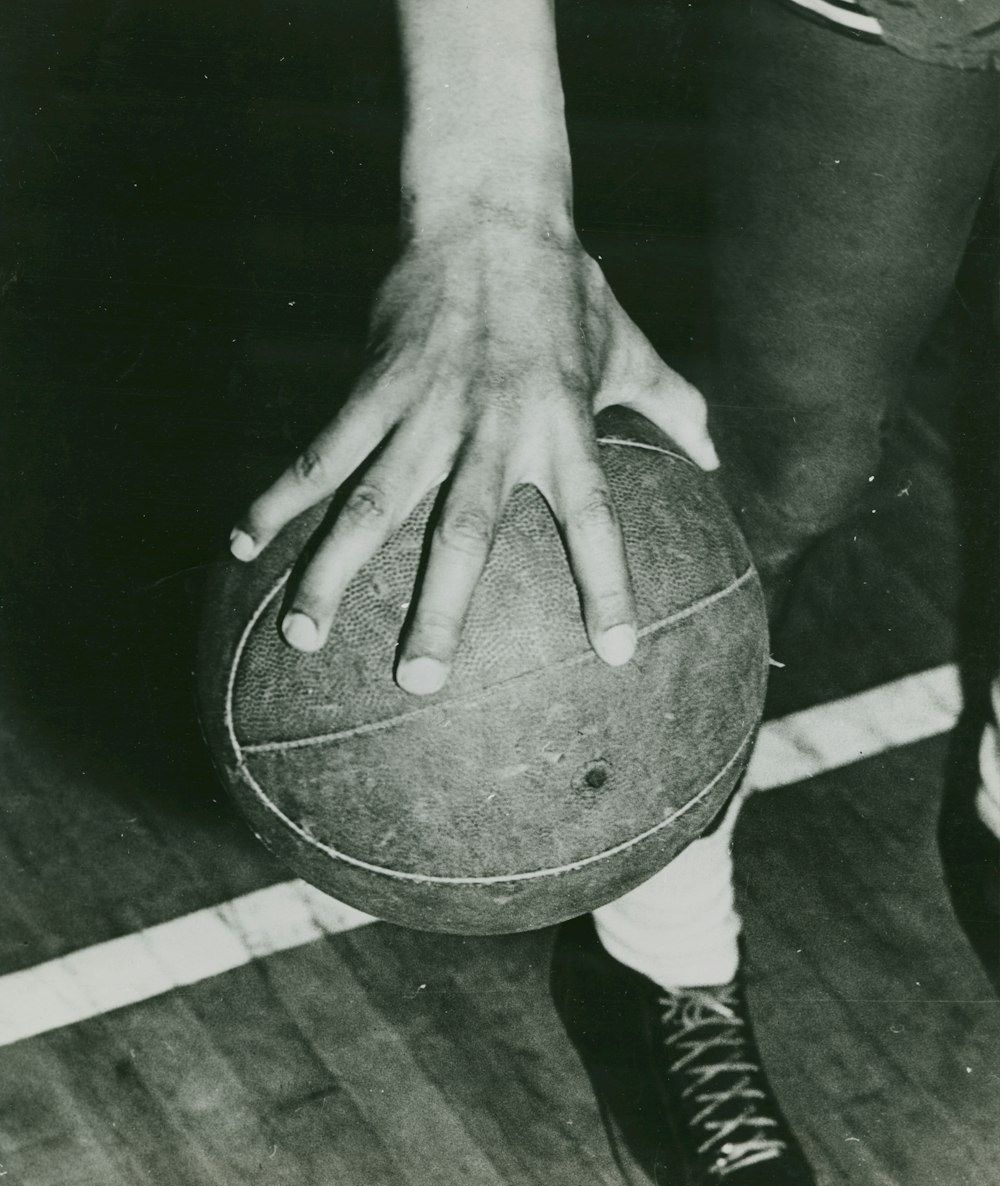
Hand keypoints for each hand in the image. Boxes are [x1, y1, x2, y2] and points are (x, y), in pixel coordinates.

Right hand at [229, 218, 716, 694]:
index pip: (595, 518)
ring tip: (300, 636)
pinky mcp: (374, 384)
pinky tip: (242, 546)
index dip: (607, 585)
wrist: (491, 209)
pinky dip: (278, 498)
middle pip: (463, 533)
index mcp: (566, 425)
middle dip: (437, 611)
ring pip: (372, 501)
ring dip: (330, 571)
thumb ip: (678, 406)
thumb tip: (717, 455)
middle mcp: (495, 427)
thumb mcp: (632, 349)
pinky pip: (320, 450)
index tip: (615, 655)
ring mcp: (427, 407)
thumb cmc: (570, 290)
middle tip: (417, 684)